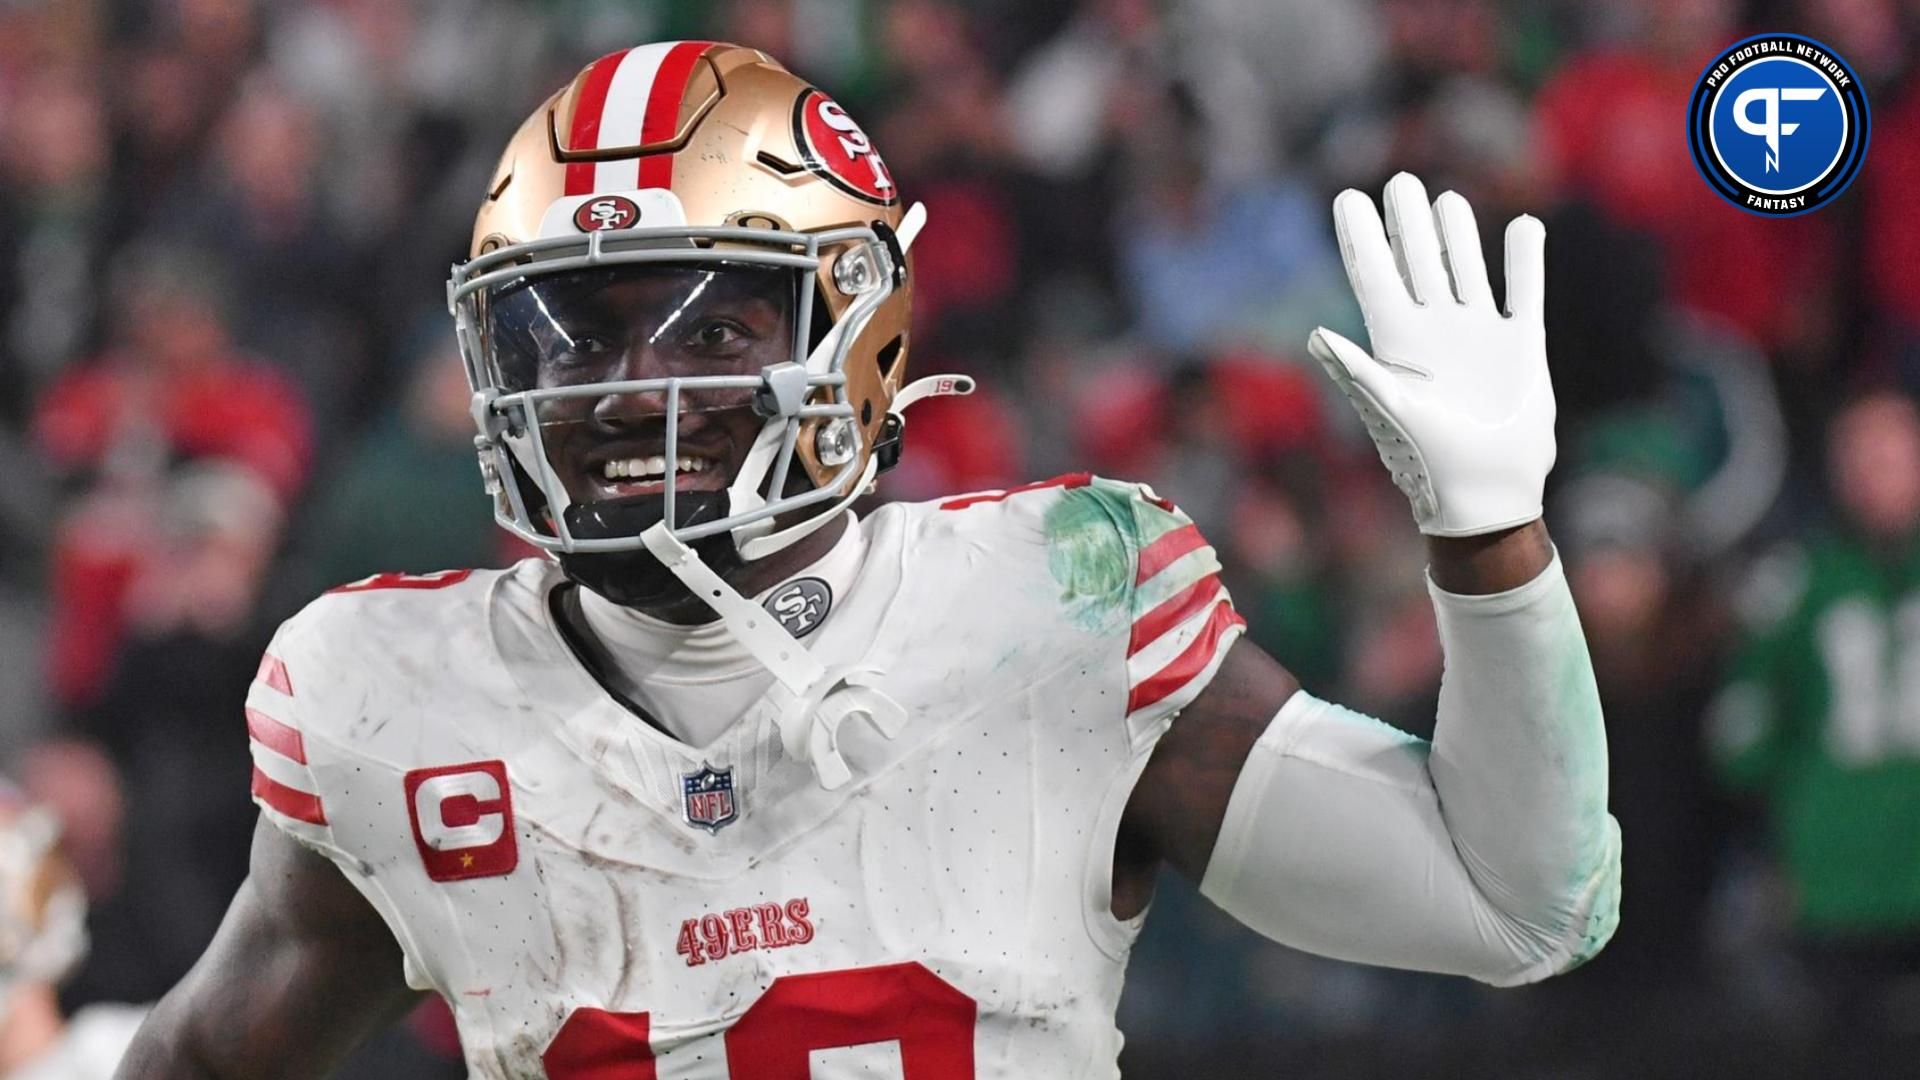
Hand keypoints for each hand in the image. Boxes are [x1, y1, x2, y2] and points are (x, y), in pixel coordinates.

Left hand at [1309, 173, 1553, 537]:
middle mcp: (1435, 332)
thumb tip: (1316, 335)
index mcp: (1397, 344)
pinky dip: (1525, 260)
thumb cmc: (1431, 462)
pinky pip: (1523, 291)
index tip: (1347, 198)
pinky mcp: (1520, 347)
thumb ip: (1359, 373)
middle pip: (1419, 263)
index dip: (1361, 239)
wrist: (1489, 495)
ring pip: (1467, 269)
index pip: (1375, 278)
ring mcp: (1478, 336)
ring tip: (1445, 200)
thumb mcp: (1393, 413)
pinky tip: (1523, 227)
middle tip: (1401, 182)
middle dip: (1409, 223)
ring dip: (1458, 235)